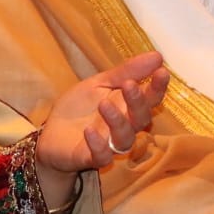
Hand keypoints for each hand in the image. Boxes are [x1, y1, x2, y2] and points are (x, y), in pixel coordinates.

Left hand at [35, 52, 171, 206]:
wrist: (51, 134)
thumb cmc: (80, 108)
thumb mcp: (100, 83)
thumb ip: (126, 71)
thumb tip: (157, 56)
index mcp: (129, 106)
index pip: (151, 98)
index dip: (158, 87)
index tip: (161, 72)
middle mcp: (125, 126)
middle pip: (142, 118)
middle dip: (139, 102)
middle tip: (130, 85)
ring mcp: (110, 144)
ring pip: (125, 138)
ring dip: (118, 121)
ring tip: (104, 104)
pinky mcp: (92, 158)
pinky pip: (102, 156)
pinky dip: (98, 145)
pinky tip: (89, 130)